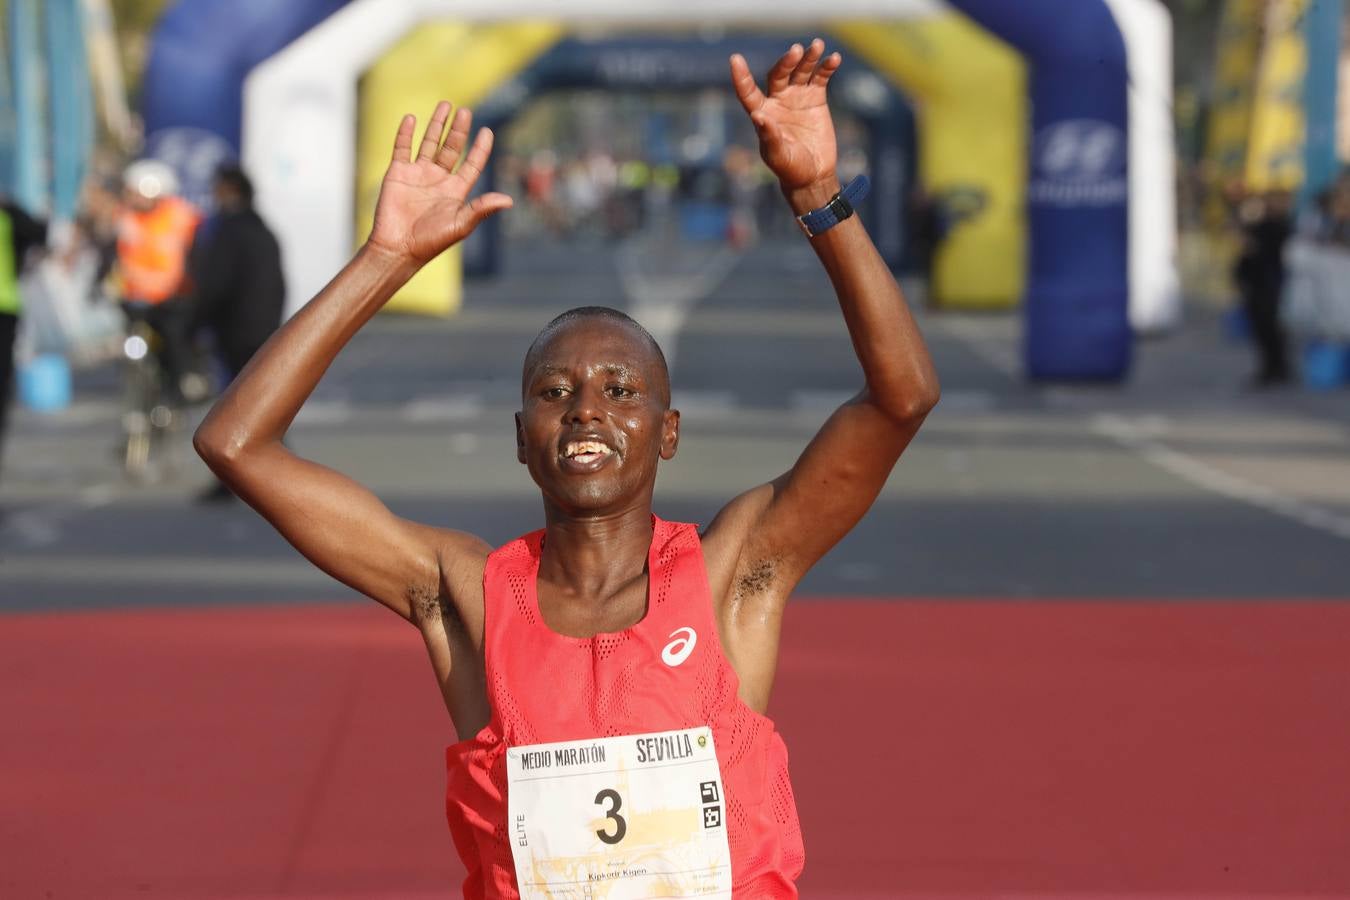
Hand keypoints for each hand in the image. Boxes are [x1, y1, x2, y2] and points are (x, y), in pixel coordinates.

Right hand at [368, 102, 512, 264]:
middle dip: (458, 130)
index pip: (472, 164)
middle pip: (451, 148)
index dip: (480, 148)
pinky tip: (411, 119)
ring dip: (437, 125)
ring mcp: (417, 174)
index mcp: (456, 191)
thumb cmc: (431, 241)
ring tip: (445, 105)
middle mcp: (438, 180)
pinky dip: (405, 133)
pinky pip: (402, 148)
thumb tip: (509, 200)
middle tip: (465, 111)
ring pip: (429, 143)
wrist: (398, 248)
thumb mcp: (461, 225)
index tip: (487, 131)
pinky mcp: (397, 173)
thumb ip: (482, 209)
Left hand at [730, 40, 841, 200]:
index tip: (735, 59)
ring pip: (800, 71)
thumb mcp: (778, 155)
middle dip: (786, 62)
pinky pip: (820, 77)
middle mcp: (777, 101)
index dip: (741, 77)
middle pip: (779, 74)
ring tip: (817, 45)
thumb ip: (769, 136)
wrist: (814, 174)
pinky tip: (834, 58)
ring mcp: (797, 97)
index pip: (748, 92)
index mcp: (762, 114)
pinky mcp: (816, 98)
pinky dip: (826, 67)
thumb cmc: (790, 168)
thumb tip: (758, 116)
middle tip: (796, 51)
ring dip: (808, 58)